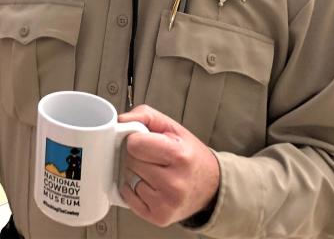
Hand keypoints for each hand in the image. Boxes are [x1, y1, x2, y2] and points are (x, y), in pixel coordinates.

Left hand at [117, 104, 219, 226]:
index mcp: (178, 155)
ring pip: (128, 178)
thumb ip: (145, 115)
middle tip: (153, 158)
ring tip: (155, 172)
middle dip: (137, 156)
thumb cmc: (190, 156)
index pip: (134, 144)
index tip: (146, 142)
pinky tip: (151, 186)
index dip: (136, 140)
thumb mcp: (173, 128)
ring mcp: (167, 203)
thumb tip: (121, 120)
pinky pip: (128, 197)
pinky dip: (134, 190)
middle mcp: (174, 182)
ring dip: (136, 173)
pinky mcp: (159, 216)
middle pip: (130, 161)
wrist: (213, 187)